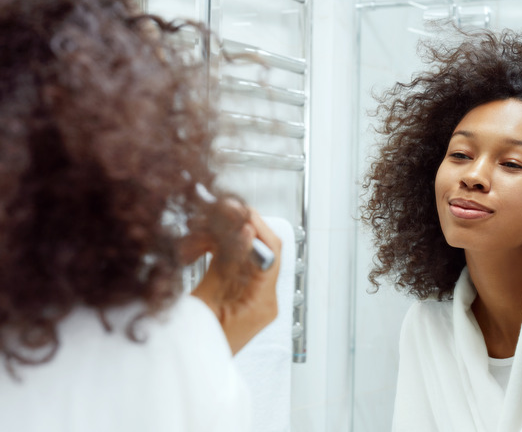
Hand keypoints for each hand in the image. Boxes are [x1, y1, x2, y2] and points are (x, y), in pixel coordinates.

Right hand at [184, 201, 281, 354]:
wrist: (187, 375)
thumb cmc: (194, 352)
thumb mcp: (205, 303)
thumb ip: (226, 264)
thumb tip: (245, 231)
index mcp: (263, 304)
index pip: (272, 252)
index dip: (255, 225)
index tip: (234, 208)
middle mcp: (264, 299)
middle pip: (258, 249)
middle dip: (232, 228)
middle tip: (210, 214)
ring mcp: (252, 298)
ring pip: (241, 253)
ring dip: (217, 240)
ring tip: (192, 238)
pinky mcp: (238, 296)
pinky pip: (231, 265)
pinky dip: (214, 253)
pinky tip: (195, 249)